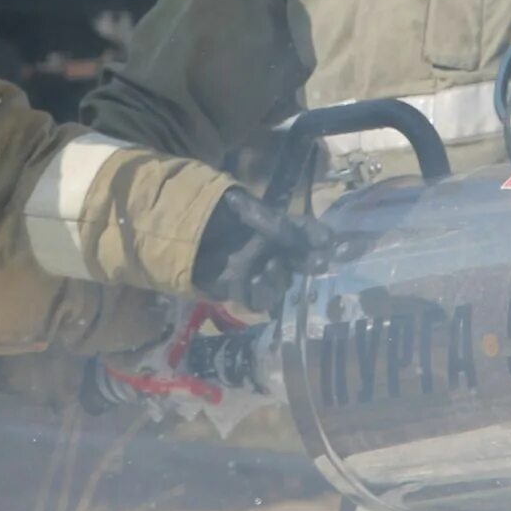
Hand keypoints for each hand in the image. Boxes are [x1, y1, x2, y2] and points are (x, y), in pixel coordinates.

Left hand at [191, 188, 332, 317]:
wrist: (182, 233)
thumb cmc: (214, 216)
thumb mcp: (245, 210)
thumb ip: (273, 224)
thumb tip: (298, 239)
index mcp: (276, 228)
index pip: (305, 231)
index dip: (318, 236)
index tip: (328, 240)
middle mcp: (272, 251)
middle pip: (300, 262)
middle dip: (308, 262)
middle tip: (315, 262)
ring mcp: (258, 272)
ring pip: (282, 284)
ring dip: (279, 278)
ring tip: (268, 268)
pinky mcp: (241, 291)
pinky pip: (259, 300)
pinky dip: (259, 294)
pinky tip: (252, 282)